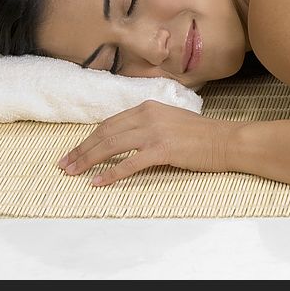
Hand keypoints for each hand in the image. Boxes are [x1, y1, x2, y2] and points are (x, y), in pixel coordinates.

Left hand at [56, 99, 232, 186]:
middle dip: (81, 150)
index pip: (110, 123)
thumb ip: (148, 124)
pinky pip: (129, 163)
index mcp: (147, 107)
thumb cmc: (201, 135)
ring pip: (111, 146)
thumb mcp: (170, 120)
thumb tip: (125, 138)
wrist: (225, 140)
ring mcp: (154, 132)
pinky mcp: (162, 150)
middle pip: (105, 133)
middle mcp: (147, 116)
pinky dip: (110, 174)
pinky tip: (97, 182)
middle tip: (64, 164)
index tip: (75, 151)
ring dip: (88, 161)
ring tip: (73, 173)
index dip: (89, 138)